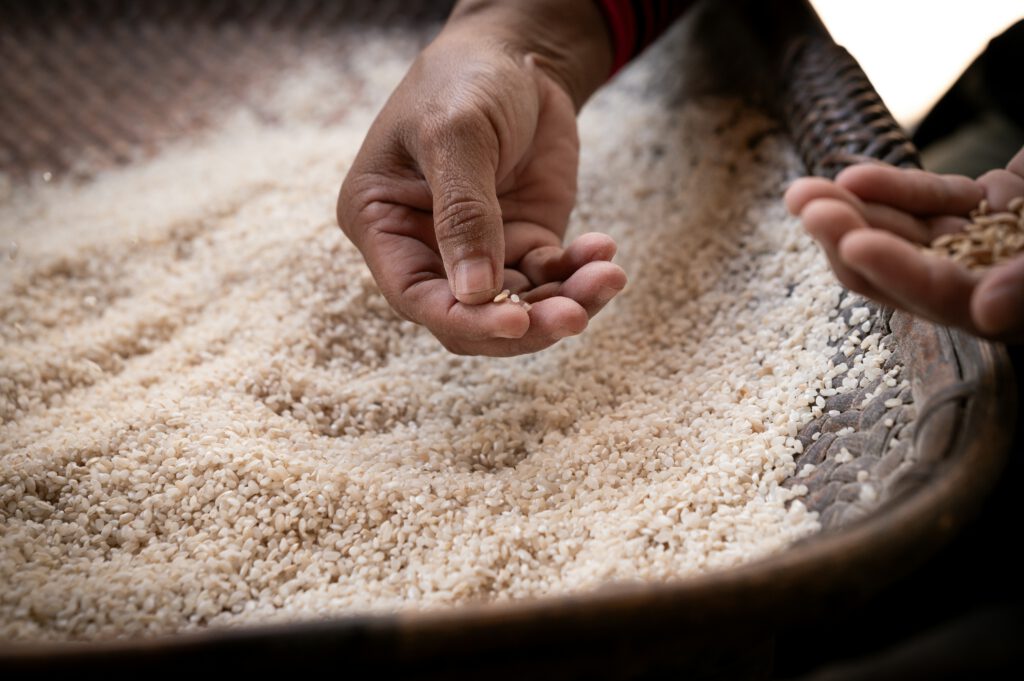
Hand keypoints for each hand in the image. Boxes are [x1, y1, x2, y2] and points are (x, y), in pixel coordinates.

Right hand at [336, 1, 624, 355]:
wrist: (515, 53)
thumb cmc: (464, 81)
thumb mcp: (456, 135)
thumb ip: (463, 213)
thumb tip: (474, 293)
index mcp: (382, 223)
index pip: (416, 296)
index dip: (465, 319)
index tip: (516, 322)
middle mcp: (424, 247)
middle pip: (469, 316)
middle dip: (524, 324)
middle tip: (574, 314)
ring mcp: (477, 249)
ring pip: (517, 307)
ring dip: (563, 303)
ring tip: (606, 278)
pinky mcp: (523, 241)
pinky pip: (551, 278)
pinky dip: (579, 275)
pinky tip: (604, 253)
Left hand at [785, 148, 1023, 342]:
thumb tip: (987, 313)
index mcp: (1013, 307)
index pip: (944, 297)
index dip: (897, 271)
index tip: (854, 244)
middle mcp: (993, 283)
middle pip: (907, 267)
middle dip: (851, 237)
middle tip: (808, 209)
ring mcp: (989, 243)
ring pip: (907, 232)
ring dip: (855, 209)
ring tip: (802, 190)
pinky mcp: (989, 204)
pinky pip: (932, 201)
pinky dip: (896, 188)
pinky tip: (852, 177)